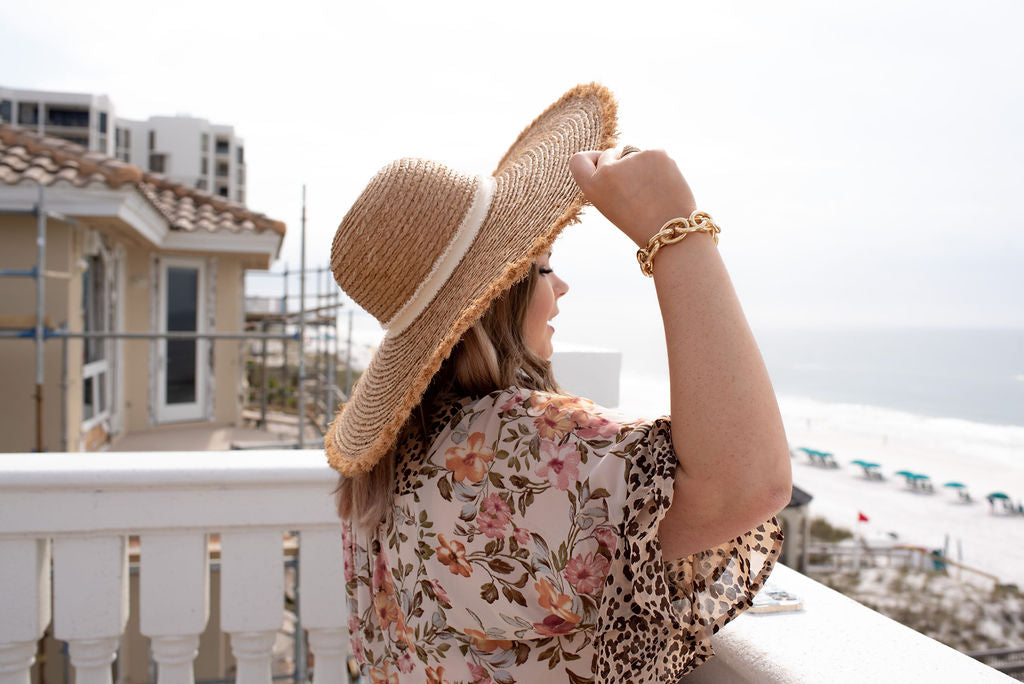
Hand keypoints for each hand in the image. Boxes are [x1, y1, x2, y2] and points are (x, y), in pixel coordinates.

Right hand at [569, 147, 697, 248]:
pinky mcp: (655, 153)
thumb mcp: (609, 204)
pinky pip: (652, 154)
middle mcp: (608, 170)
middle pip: (609, 154)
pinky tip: (663, 184)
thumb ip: (604, 180)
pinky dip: (658, 165)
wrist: (670, 231)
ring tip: (650, 191)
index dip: (591, 161)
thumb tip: (614, 153)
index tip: (602, 167)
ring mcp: (632, 159)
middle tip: (634, 190)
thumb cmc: (639, 221)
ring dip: (639, 165)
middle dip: (619, 164)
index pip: (578, 160)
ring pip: (632, 153)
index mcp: (592, 187)